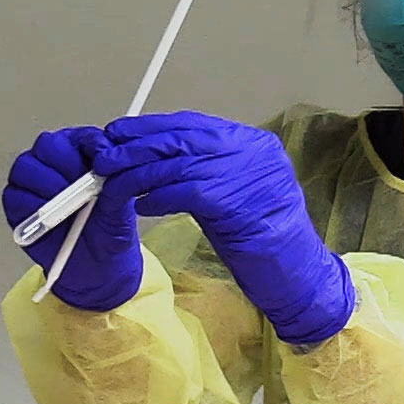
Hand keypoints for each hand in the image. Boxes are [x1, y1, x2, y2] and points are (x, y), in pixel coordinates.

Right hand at [1, 127, 141, 311]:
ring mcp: (32, 181)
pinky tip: (51, 219)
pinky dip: (33, 207)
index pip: (82, 137)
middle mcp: (54, 162)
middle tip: (81, 185)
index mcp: (81, 153)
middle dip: (65, 163)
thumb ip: (118, 184)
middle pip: (48, 145)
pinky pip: (15, 196)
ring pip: (27, 167)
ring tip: (68, 206)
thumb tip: (114, 166)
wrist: (97, 266)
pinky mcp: (17, 204)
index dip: (91, 146)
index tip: (102, 163)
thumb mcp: (122, 206)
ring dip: (49, 185)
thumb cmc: (109, 230)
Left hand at [95, 111, 354, 344]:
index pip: (194, 125)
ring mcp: (249, 175)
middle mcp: (254, 152)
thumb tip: (158, 157)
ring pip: (181, 164)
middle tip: (105, 152)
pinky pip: (188, 192)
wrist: (299, 278)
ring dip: (140, 172)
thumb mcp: (234, 195)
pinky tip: (140, 206)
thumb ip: (206, 171)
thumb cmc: (265, 242)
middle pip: (184, 139)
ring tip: (112, 180)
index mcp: (254, 144)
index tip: (120, 131)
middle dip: (139, 144)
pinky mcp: (239, 203)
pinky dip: (160, 197)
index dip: (152, 127)